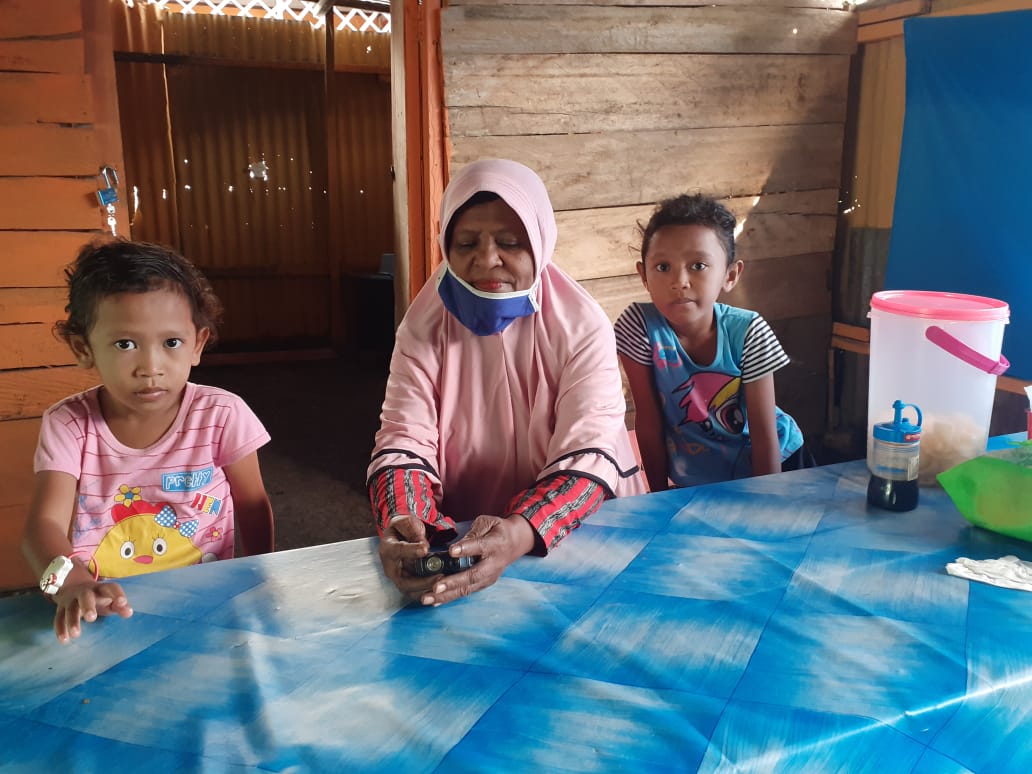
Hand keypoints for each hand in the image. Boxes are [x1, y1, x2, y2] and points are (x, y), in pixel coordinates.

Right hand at [52, 580, 132, 643]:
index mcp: (101, 588)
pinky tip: (64, 640)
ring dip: (72, 621)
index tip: (122, 603)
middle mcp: (85, 592)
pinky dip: (60, 629)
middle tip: (92, 618)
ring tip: (76, 634)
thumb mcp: (109, 599)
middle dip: (87, 606)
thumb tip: (129, 613)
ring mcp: (71, 600)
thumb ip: (120, 606)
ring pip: (70, 609)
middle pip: (85, 596)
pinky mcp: (61, 608)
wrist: (74, 585)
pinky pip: (58, 618)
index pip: (110, 588)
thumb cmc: (98, 597)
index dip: (117, 594)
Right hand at [377, 515, 438, 599]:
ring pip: (411, 592)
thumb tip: (423, 545)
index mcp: (388, 549)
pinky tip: (443, 590)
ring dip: (427, 590)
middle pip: (403, 582)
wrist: (400, 535)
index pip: (398, 551)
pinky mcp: (408, 583)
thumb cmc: (404, 528)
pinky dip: (429, 593)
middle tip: (440, 576)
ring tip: (444, 584)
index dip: (411, 551)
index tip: (425, 549)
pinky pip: (418, 593)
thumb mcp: (406, 522)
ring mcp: (399, 578)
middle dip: (423, 582)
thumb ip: (413, 531)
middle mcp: (391, 568)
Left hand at [420, 514, 534, 606]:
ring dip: (446, 595)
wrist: (515, 543)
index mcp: (495, 544)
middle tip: (435, 587)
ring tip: (427, 598)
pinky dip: (449, 598)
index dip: (466, 549)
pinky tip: (434, 602)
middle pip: (473, 575)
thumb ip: (473, 532)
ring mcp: (489, 577)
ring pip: (467, 588)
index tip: (451, 551)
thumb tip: (457, 546)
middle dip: (453, 582)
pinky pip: (466, 592)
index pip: (480, 547)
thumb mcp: (487, 523)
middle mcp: (493, 564)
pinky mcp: (483, 584)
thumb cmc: (497, 530)